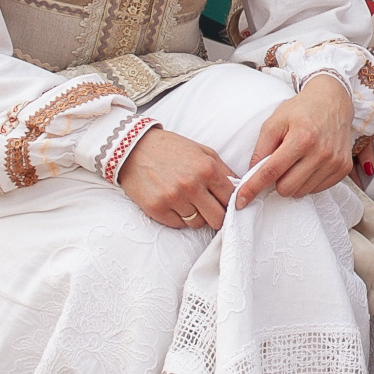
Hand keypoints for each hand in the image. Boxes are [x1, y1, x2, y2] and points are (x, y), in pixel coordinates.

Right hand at [120, 129, 236, 230]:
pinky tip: (173, 203)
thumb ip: (223, 170)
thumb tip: (240, 187)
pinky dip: (178, 217)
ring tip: (187, 201)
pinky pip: (178, 224)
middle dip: (216, 215)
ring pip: (197, 223)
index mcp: (207, 169)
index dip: (229, 203)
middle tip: (209, 209)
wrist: (133, 148)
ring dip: (196, 216)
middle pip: (217, 218)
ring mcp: (173, 198)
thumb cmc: (170, 148)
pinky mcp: (156, 209)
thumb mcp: (202, 151)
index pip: (230, 199)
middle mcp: (191, 185)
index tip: (224, 203)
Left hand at [234, 73, 354, 204]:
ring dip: (292, 181)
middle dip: (276, 181)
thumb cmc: (301, 110)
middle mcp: (321, 153)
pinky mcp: (342, 169)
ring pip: (301, 192)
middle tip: (279, 164)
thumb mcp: (274, 122)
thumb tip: (251, 174)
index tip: (240, 201)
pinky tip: (309, 164)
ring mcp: (334, 162)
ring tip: (296, 161)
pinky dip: (307, 181)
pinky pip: (316, 190)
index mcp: (302, 138)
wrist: (333, 101)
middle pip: (286, 188)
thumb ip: (261, 148)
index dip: (253, 187)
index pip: (271, 171)